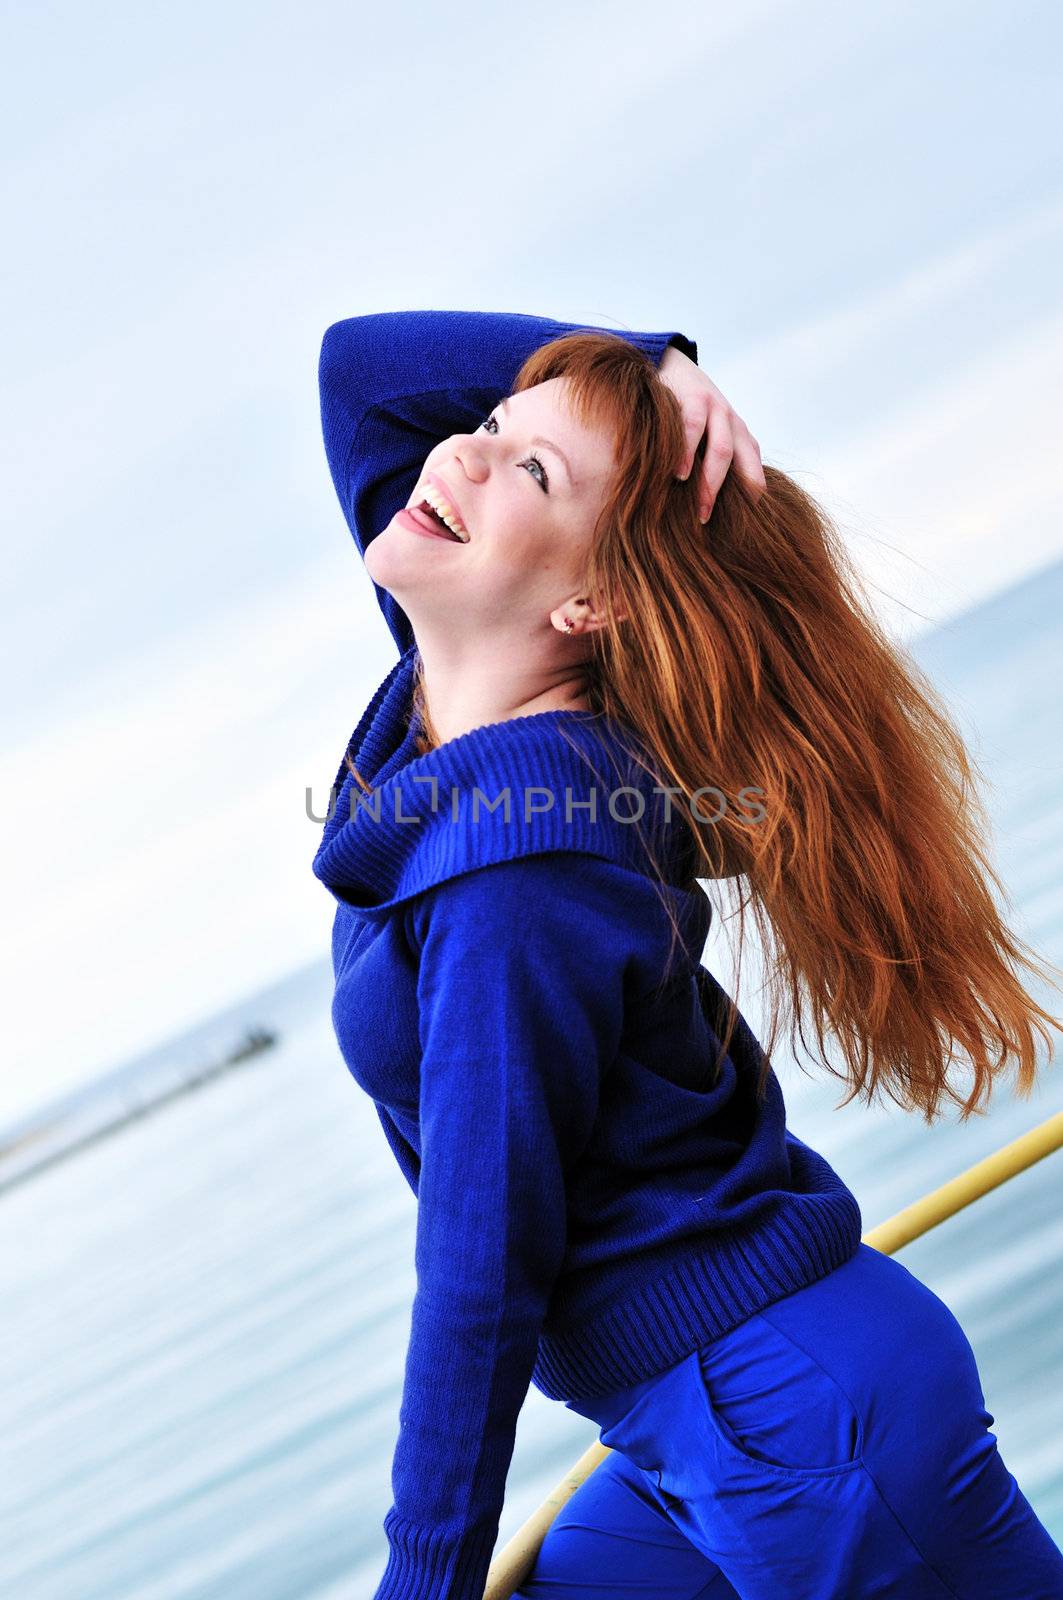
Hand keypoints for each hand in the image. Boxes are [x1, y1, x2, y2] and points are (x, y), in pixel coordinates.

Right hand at [658, 344, 765, 521]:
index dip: (748, 497)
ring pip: (721, 448)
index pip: (753, 471)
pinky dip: (687, 451)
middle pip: (738, 463)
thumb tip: (705, 510)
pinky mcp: (694, 396)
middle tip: (706, 521)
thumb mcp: (705, 436)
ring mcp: (716, 408)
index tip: (739, 526)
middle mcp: (733, 423)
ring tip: (698, 504)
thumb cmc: (688, 412)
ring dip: (710, 479)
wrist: (672, 365)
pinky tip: (678, 472)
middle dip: (723, 494)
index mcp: (741, 437)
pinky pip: (693, 426)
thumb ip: (709, 465)